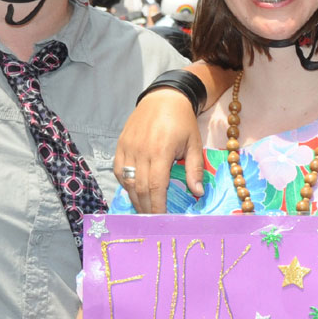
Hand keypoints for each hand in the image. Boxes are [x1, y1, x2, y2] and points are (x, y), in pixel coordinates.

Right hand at [115, 88, 203, 212]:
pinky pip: (120, 170)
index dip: (157, 206)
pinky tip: (134, 191)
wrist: (164, 97)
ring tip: (143, 210)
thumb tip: (197, 193)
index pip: (156, 186)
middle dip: (146, 207)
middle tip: (152, 221)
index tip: (161, 219)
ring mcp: (128, 147)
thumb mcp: (194, 143)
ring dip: (135, 199)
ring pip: (127, 181)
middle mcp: (141, 151)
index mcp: (161, 151)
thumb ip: (194, 169)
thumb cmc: (182, 122)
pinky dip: (125, 184)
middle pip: (140, 188)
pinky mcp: (120, 144)